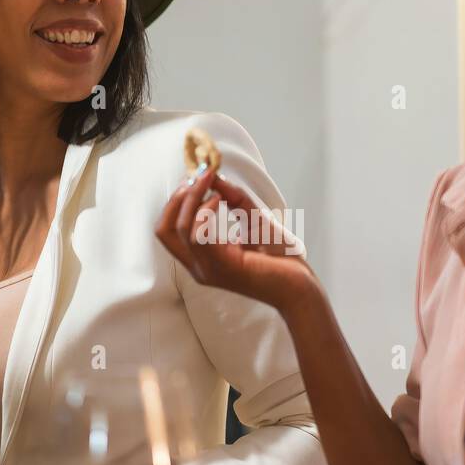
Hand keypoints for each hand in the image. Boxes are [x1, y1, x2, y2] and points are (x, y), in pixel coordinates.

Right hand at [154, 171, 318, 314]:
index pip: (168, 230)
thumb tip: (216, 178)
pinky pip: (199, 235)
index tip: (195, 178)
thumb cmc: (281, 260)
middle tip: (197, 177)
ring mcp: (208, 269)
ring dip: (193, 198)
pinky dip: (205, 211)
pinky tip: (219, 200)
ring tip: (210, 183)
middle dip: (177, 198)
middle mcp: (199, 268)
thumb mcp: (254, 220)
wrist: (300, 287)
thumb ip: (235, 200)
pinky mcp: (222, 267)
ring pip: (180, 228)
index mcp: (202, 260)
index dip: (176, 201)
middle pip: (164, 230)